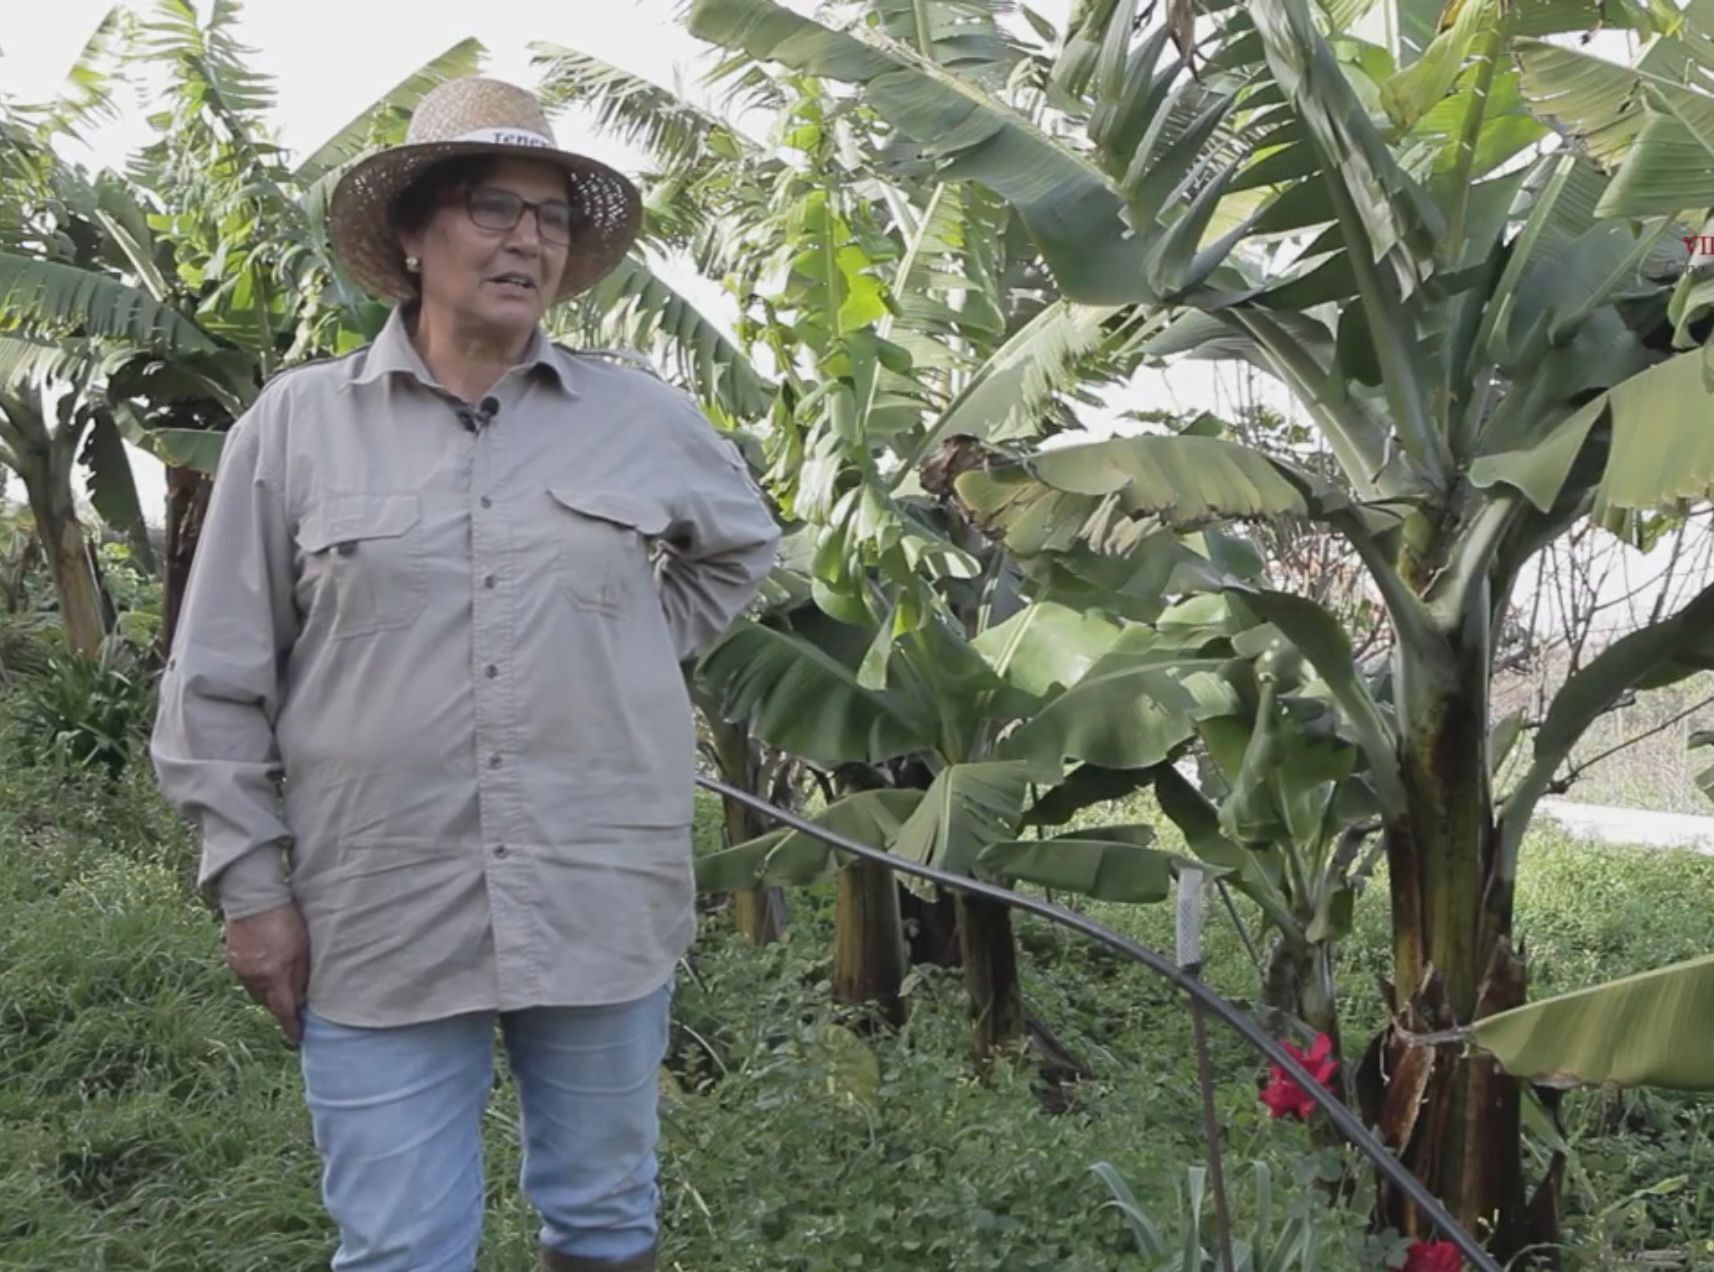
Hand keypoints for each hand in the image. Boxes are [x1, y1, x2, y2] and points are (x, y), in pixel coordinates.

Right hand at [224, 901, 309, 1045]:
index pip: (283, 1011)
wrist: (254, 896)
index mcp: (272, 975)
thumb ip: (302, 976)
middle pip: (268, 1003)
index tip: (299, 1038)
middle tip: (295, 1008)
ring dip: (269, 993)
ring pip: (256, 992)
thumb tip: (302, 999)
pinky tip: (268, 968)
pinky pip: (247, 978)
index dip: (291, 1027)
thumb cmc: (286, 917)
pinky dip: (259, 979)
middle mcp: (253, 976)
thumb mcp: (302, 947)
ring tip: (282, 986)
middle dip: (280, 1007)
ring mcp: (239, 968)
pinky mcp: (232, 958)